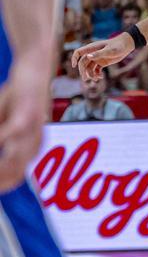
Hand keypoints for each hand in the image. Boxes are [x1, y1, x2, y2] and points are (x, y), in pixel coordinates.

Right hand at [0, 61, 50, 192]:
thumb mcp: (4, 122)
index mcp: (31, 147)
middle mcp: (35, 142)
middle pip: (14, 173)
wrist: (34, 70)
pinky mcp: (25, 116)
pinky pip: (7, 135)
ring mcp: (32, 130)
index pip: (15, 176)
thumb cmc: (16, 98)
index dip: (0, 185)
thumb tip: (1, 151)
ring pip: (11, 159)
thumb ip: (1, 140)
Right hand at [72, 33, 134, 80]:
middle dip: (83, 71)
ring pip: (89, 68)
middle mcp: (93, 54)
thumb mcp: (109, 50)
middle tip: (85, 79)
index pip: (78, 52)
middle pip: (83, 63)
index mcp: (92, 48)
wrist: (126, 46)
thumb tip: (88, 57)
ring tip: (96, 79)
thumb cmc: (118, 46)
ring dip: (90, 74)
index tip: (74, 66)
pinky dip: (97, 74)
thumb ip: (99, 53)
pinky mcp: (102, 62)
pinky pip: (96, 69)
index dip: (74, 58)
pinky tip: (101, 77)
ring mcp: (97, 58)